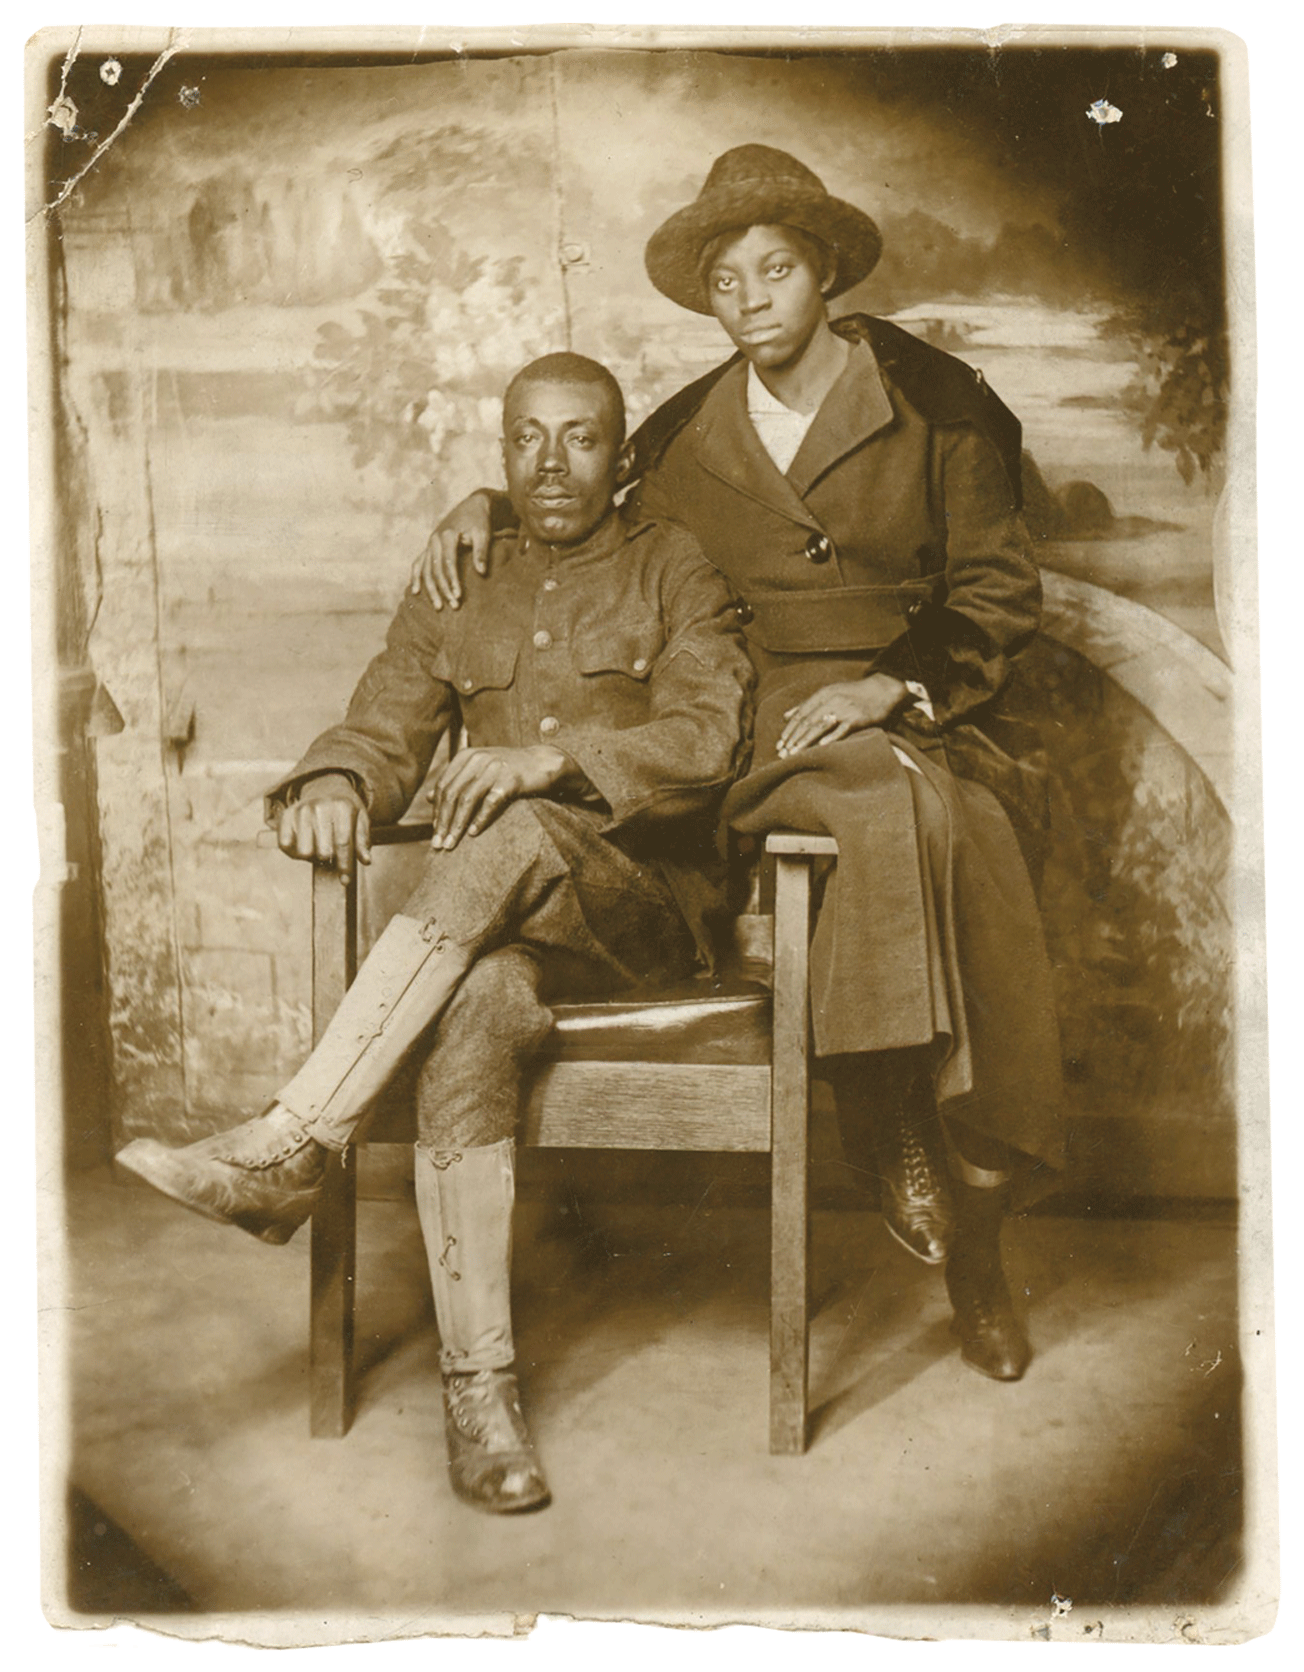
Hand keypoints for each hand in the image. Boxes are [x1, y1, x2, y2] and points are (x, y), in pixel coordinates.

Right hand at [277, 774, 370, 882]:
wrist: (325, 787)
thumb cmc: (345, 809)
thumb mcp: (361, 820)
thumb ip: (363, 841)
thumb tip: (366, 860)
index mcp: (342, 807)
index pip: (343, 843)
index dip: (344, 865)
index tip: (345, 880)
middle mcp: (319, 807)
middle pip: (323, 851)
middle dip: (330, 859)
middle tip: (332, 853)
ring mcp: (301, 810)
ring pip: (304, 852)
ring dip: (312, 856)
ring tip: (319, 846)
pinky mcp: (286, 815)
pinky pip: (285, 846)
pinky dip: (295, 851)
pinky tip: (306, 843)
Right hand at [407, 490, 494, 609]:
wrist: (471, 505)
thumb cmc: (479, 520)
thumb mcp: (483, 533)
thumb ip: (481, 552)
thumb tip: (481, 572)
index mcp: (447, 535)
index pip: (448, 563)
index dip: (452, 580)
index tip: (458, 596)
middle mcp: (434, 540)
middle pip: (435, 569)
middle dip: (443, 589)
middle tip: (453, 606)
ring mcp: (430, 544)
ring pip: (425, 569)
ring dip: (430, 589)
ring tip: (438, 607)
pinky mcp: (429, 547)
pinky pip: (419, 563)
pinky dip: (416, 577)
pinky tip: (415, 591)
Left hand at [428, 746, 570, 849]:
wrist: (544, 763)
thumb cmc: (509, 770)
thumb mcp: (479, 771)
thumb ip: (455, 781)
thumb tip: (428, 798)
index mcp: (466, 756)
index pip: (443, 786)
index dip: (437, 812)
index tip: (435, 833)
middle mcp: (478, 759)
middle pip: (452, 794)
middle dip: (443, 822)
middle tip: (438, 844)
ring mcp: (494, 768)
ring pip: (467, 800)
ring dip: (457, 825)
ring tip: (451, 844)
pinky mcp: (511, 779)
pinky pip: (491, 802)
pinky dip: (480, 819)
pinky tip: (473, 833)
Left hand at [776, 674, 908, 757]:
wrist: (882, 690)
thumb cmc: (852, 693)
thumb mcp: (828, 693)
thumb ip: (806, 704)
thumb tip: (785, 716)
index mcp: (823, 694)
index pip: (801, 713)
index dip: (789, 729)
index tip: (780, 743)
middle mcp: (832, 700)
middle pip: (808, 721)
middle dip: (794, 738)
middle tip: (783, 753)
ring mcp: (845, 709)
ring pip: (821, 726)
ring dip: (806, 740)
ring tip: (795, 752)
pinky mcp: (857, 718)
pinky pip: (842, 729)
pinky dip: (832, 737)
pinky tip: (822, 746)